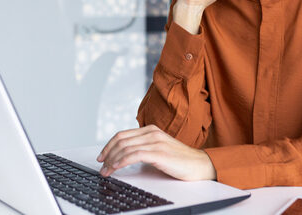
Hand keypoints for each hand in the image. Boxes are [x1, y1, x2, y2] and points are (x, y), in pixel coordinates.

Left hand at [96, 125, 215, 180]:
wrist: (200, 165)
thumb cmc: (180, 161)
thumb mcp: (159, 150)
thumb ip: (145, 149)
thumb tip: (126, 157)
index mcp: (151, 130)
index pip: (122, 135)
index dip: (108, 145)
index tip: (102, 156)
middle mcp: (152, 133)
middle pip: (121, 140)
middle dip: (107, 153)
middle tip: (101, 165)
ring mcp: (155, 142)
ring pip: (125, 148)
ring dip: (112, 160)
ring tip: (106, 171)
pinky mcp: (159, 153)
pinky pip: (134, 155)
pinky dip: (121, 161)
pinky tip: (116, 168)